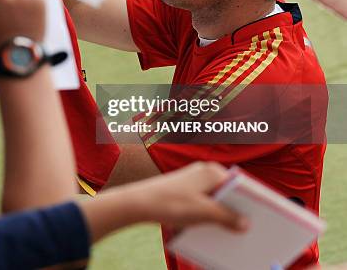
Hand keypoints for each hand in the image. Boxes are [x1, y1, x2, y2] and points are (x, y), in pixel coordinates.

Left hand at [129, 162, 246, 230]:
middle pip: (230, 194)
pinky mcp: (185, 192)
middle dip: (240, 212)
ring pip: (217, 201)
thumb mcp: (203, 212)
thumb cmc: (170, 203)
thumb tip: (245, 223)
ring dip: (224, 217)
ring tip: (237, 236)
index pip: (241, 185)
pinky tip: (216, 232)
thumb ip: (227, 217)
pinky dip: (210, 217)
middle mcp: (204, 173)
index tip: (268, 216)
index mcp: (212, 171)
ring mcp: (194, 182)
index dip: (254, 201)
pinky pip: (204, 205)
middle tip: (255, 230)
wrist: (138, 203)